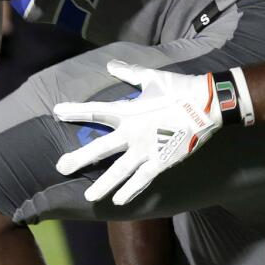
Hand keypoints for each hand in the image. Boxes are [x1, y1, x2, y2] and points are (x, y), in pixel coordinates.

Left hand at [53, 61, 223, 204]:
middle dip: (79, 158)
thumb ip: (129, 73)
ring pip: (119, 171)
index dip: (75, 111)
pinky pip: (143, 178)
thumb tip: (111, 64)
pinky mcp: (162, 160)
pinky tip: (119, 200)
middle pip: (100, 148)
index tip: (57, 112)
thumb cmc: (179, 88)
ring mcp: (146, 149)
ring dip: (104, 184)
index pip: (96, 111)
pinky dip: (131, 190)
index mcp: (129, 111)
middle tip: (60, 167)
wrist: (207, 104)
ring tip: (89, 196)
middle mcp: (133, 133)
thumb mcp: (152, 77)